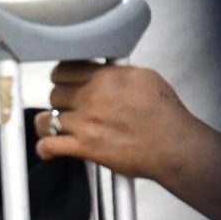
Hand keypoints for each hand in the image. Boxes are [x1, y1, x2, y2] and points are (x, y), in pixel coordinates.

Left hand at [32, 63, 201, 183]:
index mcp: (106, 77)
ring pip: (45, 120)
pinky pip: (48, 146)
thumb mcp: (145, 78)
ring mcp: (85, 123)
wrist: (175, 146)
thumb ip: (117, 73)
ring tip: (55, 127)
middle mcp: (92, 97)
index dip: (62, 79)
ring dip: (48, 124)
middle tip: (70, 108)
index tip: (65, 85)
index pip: (64, 70)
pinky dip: (45, 149)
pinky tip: (49, 149)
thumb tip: (103, 71)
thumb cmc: (166, 114)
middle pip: (54, 94)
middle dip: (60, 102)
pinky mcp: (84, 147)